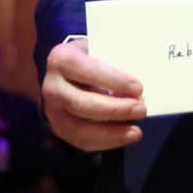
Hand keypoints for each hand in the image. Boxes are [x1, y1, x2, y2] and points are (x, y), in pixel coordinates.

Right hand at [41, 36, 144, 151]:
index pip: (87, 71)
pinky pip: (81, 142)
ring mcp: (52, 111)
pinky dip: (106, 142)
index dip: (113, 80)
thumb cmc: (90, 58)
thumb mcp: (98, 50)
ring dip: (111, 133)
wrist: (66, 71)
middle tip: (141, 109)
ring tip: (136, 131)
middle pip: (82, 104)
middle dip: (115, 110)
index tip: (138, 87)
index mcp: (61, 60)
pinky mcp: (58, 129)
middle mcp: (51, 87)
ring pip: (80, 128)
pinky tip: (124, 137)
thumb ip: (114, 64)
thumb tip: (138, 91)